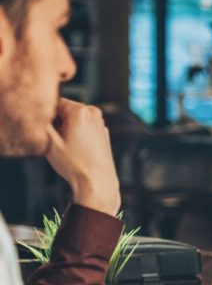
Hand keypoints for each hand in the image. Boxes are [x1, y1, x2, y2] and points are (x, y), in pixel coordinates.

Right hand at [46, 99, 119, 215]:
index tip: (46, 131)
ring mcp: (100, 122)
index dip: (46, 116)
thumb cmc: (74, 163)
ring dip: (66, 129)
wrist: (97, 182)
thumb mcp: (49, 141)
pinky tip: (76, 149)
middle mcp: (93, 112)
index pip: (53, 102)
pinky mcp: (103, 133)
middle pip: (64, 110)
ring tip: (67, 146)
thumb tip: (34, 112)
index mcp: (80, 110)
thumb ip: (40, 121)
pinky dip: (77, 134)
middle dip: (57, 122)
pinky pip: (84, 128)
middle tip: (56, 140)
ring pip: (73, 120)